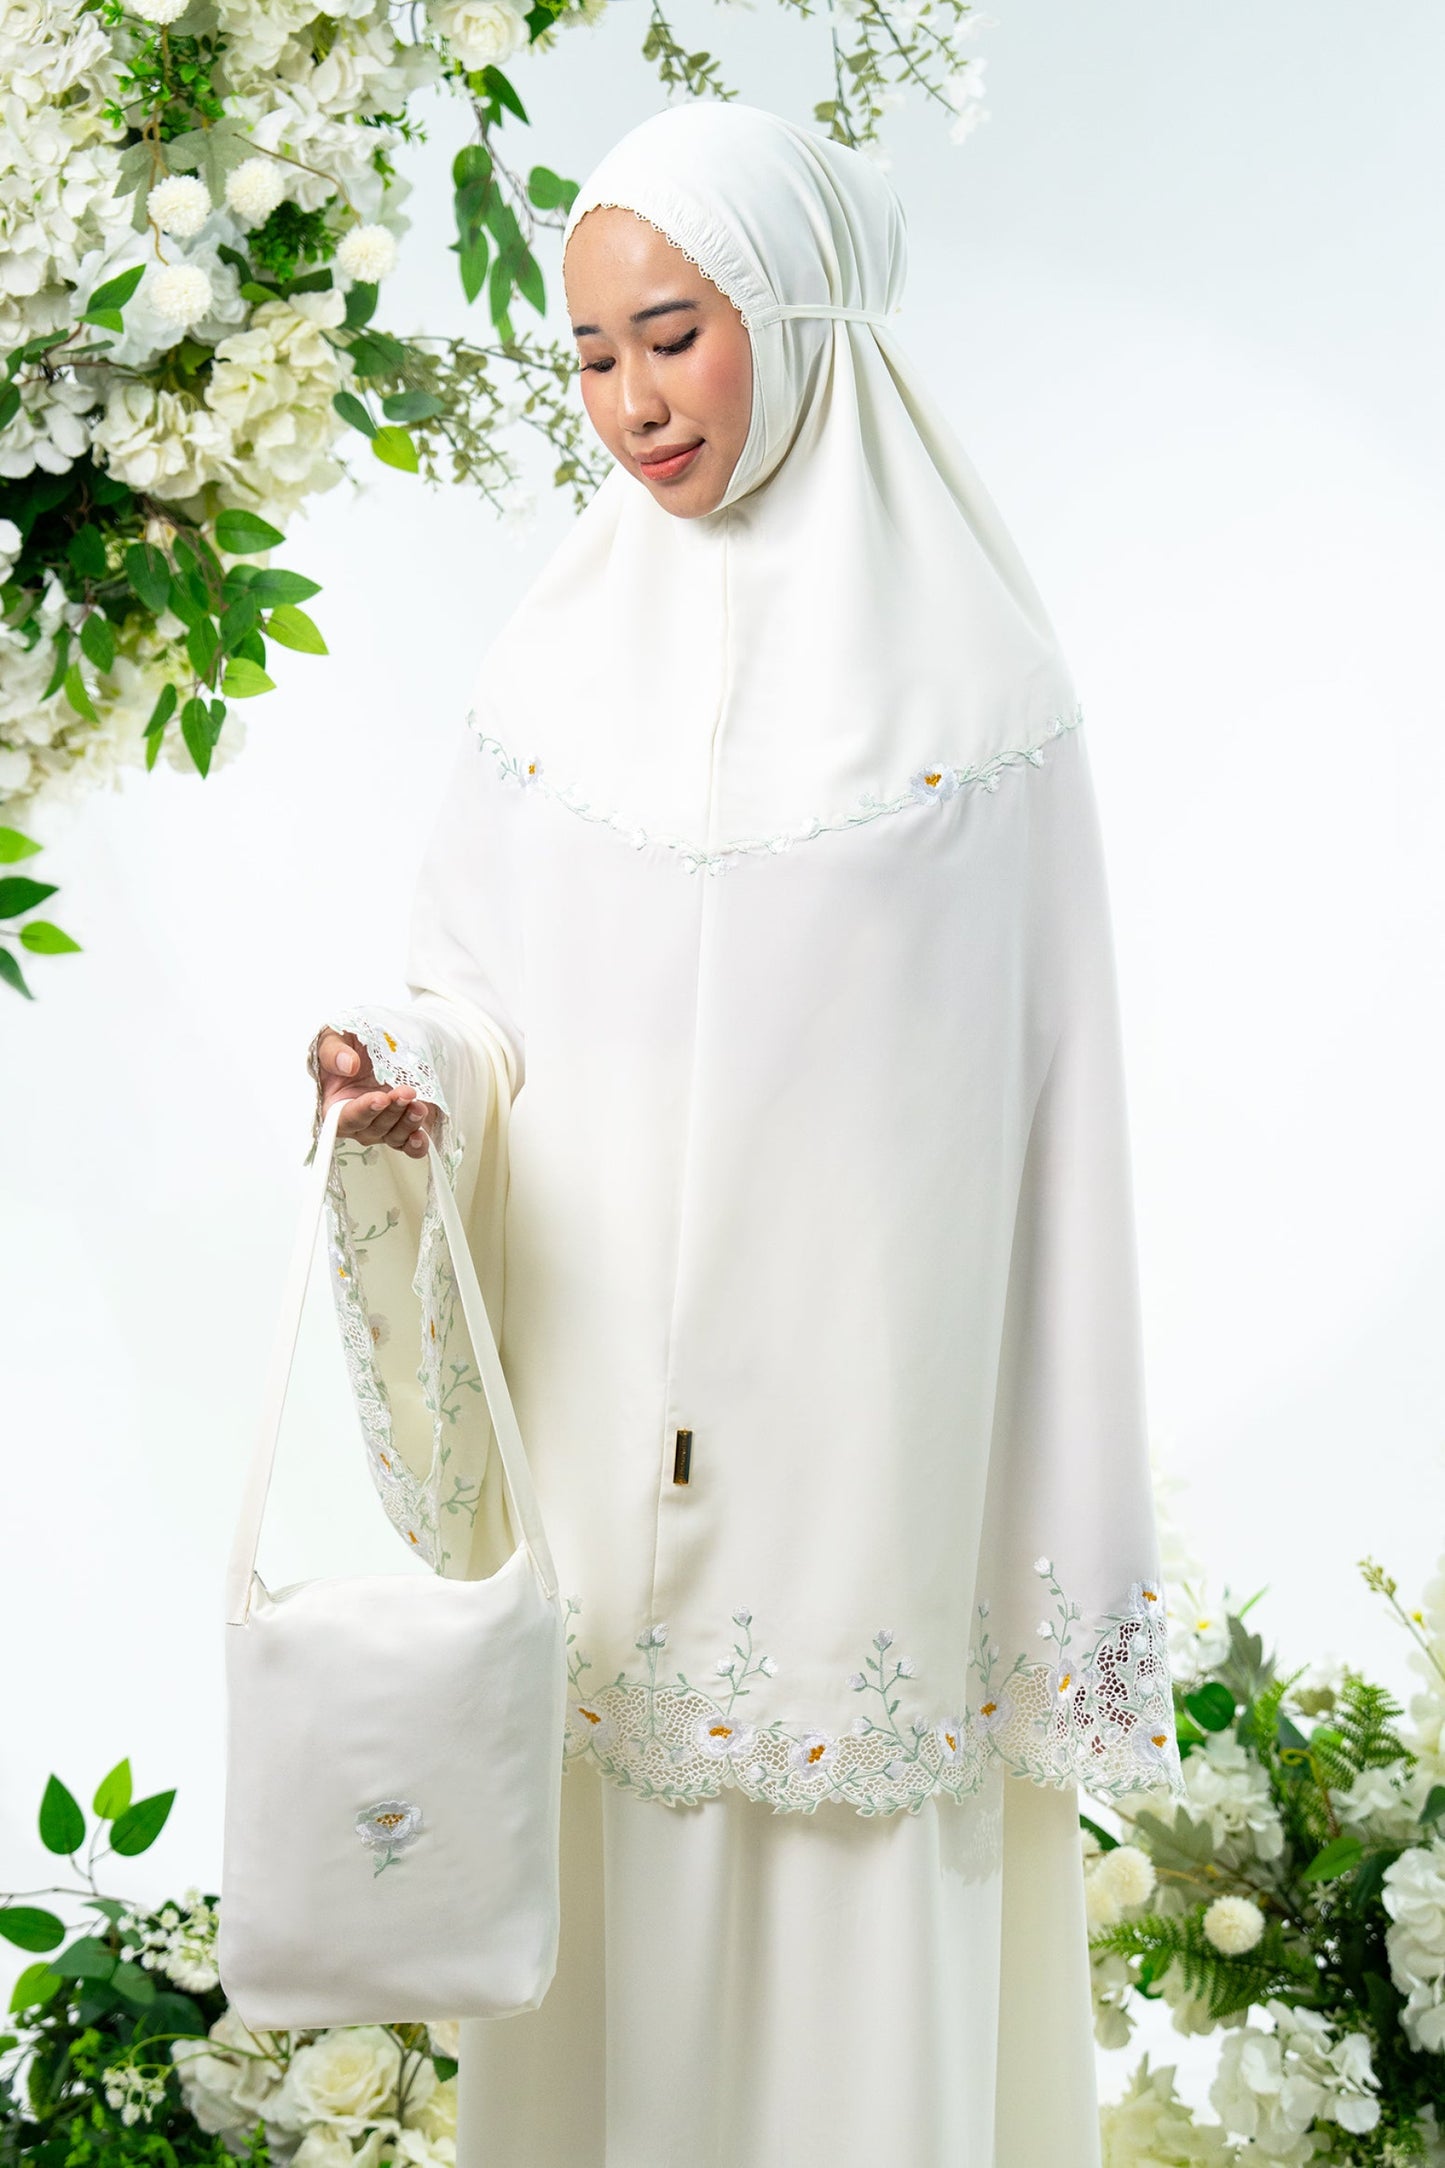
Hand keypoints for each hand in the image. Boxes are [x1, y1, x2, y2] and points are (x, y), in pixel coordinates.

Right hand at [313, 1028, 437, 1157]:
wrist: (375, 1043)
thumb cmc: (347, 1044)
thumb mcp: (332, 1039)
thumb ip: (333, 1052)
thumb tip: (348, 1065)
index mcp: (335, 1104)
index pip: (344, 1118)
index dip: (362, 1111)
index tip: (379, 1098)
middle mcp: (359, 1121)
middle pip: (373, 1128)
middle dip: (391, 1112)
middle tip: (405, 1092)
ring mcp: (382, 1125)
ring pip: (393, 1136)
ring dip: (407, 1124)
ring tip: (418, 1106)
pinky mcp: (402, 1125)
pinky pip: (408, 1144)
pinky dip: (415, 1145)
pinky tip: (421, 1136)